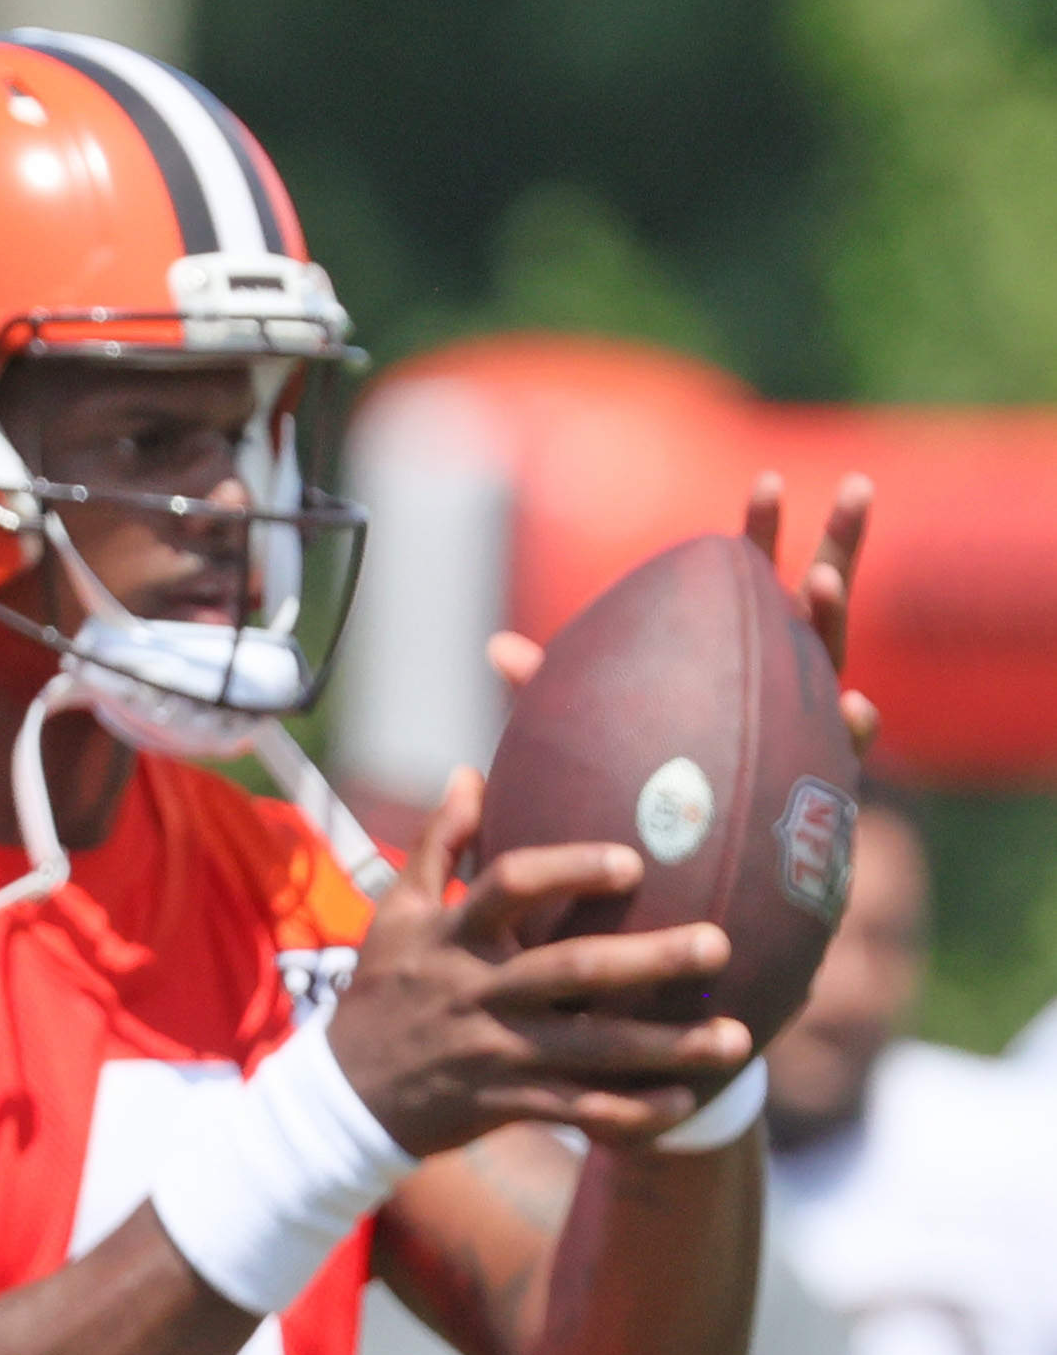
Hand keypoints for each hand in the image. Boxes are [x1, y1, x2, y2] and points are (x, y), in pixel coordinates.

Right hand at [327, 771, 748, 1153]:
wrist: (343, 1098)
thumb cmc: (385, 992)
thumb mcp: (396, 916)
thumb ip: (438, 845)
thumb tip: (470, 772)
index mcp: (451, 937)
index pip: (510, 888)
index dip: (570, 870)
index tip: (631, 861)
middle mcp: (475, 991)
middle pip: (570, 970)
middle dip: (648, 959)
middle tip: (720, 943)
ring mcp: (492, 1052)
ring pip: (590, 1050)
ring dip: (666, 1047)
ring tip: (738, 1038)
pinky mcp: (502, 1103)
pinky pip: (575, 1110)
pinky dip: (630, 1111)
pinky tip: (686, 1101)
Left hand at [488, 471, 879, 753]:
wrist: (695, 872)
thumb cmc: (650, 790)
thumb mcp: (600, 729)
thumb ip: (555, 688)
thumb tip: (498, 648)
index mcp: (740, 657)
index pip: (752, 583)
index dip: (762, 533)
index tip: (764, 481)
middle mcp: (784, 683)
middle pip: (818, 603)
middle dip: (838, 543)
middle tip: (855, 486)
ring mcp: (810, 727)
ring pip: (833, 666)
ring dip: (831, 619)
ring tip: (821, 579)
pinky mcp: (823, 784)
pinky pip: (844, 756)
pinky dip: (855, 730)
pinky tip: (854, 706)